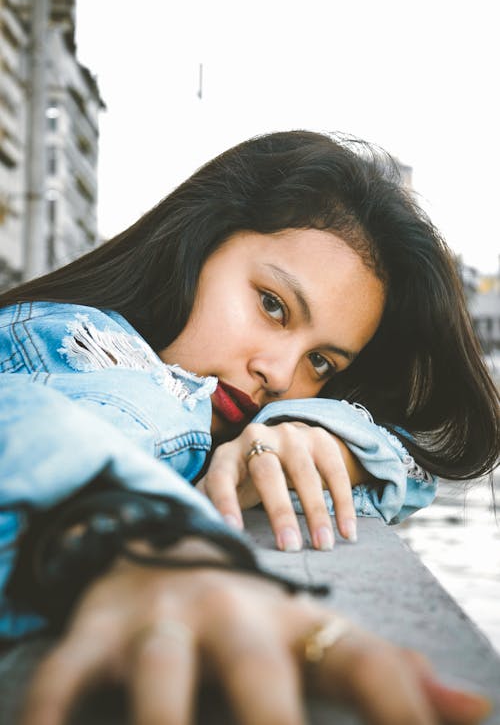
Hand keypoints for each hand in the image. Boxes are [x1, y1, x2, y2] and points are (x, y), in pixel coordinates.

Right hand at [20, 558, 490, 724]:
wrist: (149, 550)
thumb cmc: (242, 617)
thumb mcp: (308, 635)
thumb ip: (385, 672)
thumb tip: (478, 708)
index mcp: (287, 619)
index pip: (359, 659)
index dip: (403, 707)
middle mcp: (226, 613)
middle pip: (259, 670)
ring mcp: (156, 625)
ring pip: (161, 681)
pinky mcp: (92, 638)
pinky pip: (62, 683)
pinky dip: (50, 719)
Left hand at [198, 421, 370, 550]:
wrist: (282, 442)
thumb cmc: (245, 480)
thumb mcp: (226, 490)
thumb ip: (209, 508)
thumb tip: (197, 534)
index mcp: (227, 455)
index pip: (220, 478)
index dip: (224, 503)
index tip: (233, 531)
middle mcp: (256, 437)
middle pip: (267, 471)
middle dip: (279, 510)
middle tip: (290, 547)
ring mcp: (290, 434)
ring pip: (304, 472)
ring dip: (316, 511)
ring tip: (323, 545)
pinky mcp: (319, 438)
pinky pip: (334, 470)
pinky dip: (343, 503)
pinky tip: (348, 532)